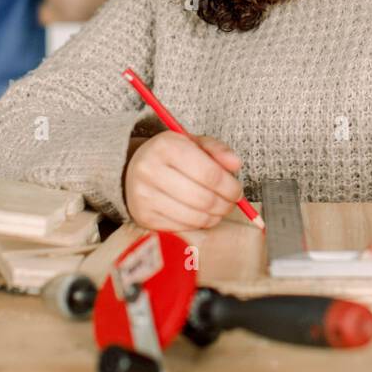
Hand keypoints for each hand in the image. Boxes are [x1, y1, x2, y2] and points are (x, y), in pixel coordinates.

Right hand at [124, 129, 244, 231]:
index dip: (229, 186)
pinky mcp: (143, 217)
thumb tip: (236, 165)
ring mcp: (143, 196)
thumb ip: (218, 150)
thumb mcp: (194, 143)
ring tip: (218, 209)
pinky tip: (200, 215)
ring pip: (193, 217)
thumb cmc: (171, 155)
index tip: (237, 191)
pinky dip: (197, 225)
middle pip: (203, 198)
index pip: (209, 173)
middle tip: (231, 202)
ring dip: (214, 217)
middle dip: (225, 204)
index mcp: (165, 146)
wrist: (133, 168)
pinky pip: (181, 228)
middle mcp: (149, 170)